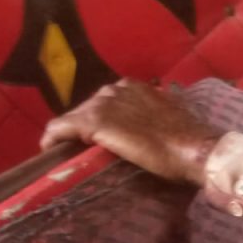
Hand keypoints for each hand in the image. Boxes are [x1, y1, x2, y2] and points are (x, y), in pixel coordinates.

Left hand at [40, 79, 221, 184]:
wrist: (193, 149)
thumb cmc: (191, 141)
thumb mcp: (173, 121)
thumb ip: (159, 119)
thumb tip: (160, 131)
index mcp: (135, 87)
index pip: (108, 103)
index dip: (103, 122)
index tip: (104, 140)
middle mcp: (115, 89)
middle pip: (88, 109)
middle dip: (85, 130)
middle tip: (87, 152)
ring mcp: (102, 104)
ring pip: (73, 119)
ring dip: (70, 136)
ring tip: (68, 155)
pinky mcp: (92, 122)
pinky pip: (60, 128)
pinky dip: (53, 139)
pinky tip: (49, 152)